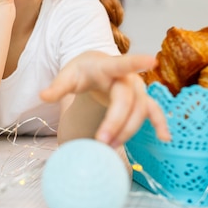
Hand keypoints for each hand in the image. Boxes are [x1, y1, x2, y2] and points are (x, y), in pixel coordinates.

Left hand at [40, 52, 169, 146]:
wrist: (96, 67)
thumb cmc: (83, 71)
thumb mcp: (68, 75)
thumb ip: (57, 87)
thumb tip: (42, 96)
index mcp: (108, 66)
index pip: (122, 64)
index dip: (136, 62)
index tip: (151, 60)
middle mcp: (127, 77)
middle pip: (127, 100)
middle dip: (116, 122)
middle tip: (101, 141)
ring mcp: (137, 89)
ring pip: (140, 111)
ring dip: (127, 130)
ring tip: (109, 146)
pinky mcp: (142, 101)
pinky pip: (154, 112)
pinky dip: (160, 124)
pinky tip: (164, 138)